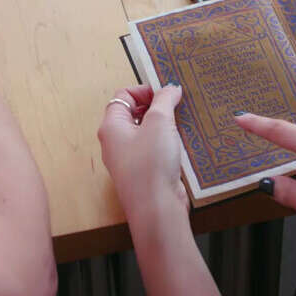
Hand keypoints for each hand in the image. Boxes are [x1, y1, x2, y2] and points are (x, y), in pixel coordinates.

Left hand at [100, 83, 190, 221]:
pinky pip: (154, 151)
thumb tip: (171, 87)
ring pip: (146, 134)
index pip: (123, 96)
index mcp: (111, 126)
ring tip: (184, 122)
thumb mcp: (159, 123)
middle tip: (177, 106)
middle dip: (156, 108)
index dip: (144, 91)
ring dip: (164, 126)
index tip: (166, 93)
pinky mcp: (145, 174)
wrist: (157, 208)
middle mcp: (116, 142)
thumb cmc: (151, 163)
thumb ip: (164, 100)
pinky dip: (167, 144)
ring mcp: (129, 160)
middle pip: (134, 114)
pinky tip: (184, 143)